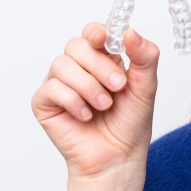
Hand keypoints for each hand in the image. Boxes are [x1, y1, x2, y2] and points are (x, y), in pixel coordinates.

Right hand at [31, 22, 160, 189]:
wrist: (118, 158)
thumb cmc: (130, 124)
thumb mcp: (146, 87)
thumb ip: (145, 57)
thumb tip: (130, 32)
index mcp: (102, 60)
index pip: (92, 33)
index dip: (96, 33)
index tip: (105, 41)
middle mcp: (78, 68)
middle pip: (76, 46)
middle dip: (99, 66)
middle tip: (118, 87)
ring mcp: (59, 84)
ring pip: (62, 65)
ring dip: (88, 86)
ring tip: (104, 106)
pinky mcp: (44, 103)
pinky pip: (51, 88)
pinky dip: (73, 101)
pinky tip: (86, 116)